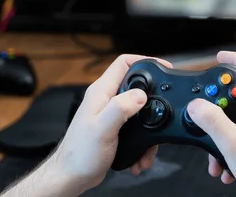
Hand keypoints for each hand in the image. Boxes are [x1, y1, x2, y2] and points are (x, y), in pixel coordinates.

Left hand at [52, 54, 172, 192]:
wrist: (72, 175)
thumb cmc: (80, 154)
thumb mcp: (102, 129)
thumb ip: (120, 108)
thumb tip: (140, 94)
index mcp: (101, 92)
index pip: (123, 63)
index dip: (144, 59)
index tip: (162, 67)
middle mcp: (105, 99)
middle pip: (135, 84)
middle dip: (152, 96)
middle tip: (164, 104)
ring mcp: (109, 112)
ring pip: (138, 108)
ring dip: (148, 125)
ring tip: (150, 145)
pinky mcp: (114, 126)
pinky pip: (135, 126)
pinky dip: (142, 140)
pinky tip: (141, 154)